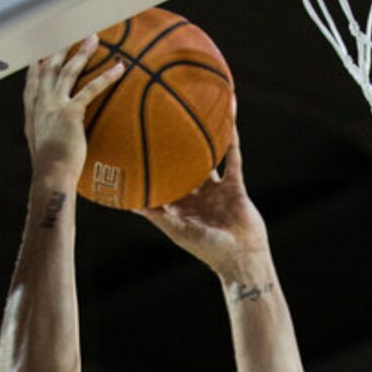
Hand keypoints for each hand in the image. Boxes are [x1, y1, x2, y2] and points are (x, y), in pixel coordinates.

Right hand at [23, 37, 121, 181]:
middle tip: (69, 31)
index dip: (37, 67)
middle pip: (49, 68)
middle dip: (59, 48)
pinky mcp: (71, 112)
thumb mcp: (41, 149)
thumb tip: (52, 142)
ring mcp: (55, 105)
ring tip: (94, 37)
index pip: (32, 83)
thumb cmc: (49, 169)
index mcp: (33, 113)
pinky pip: (91, 88)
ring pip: (69, 70)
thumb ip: (46, 138)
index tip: (40, 54)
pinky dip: (106, 76)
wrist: (50, 175)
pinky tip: (119, 67)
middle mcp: (41, 104)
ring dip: (82, 52)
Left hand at [138, 132, 270, 282]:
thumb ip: (155, 215)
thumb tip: (130, 202)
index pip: (162, 182)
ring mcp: (216, 190)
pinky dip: (231, 141)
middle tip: (160, 119)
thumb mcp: (177, 230)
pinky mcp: (235, 186)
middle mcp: (196, 195)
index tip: (136, 146)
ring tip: (197, 113)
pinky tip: (227, 119)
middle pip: (182, 165)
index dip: (151, 166)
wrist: (241, 257)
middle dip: (174, 146)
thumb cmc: (207, 249)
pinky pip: (232, 158)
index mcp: (179, 206)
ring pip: (208, 158)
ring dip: (204, 139)